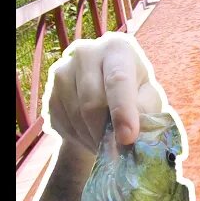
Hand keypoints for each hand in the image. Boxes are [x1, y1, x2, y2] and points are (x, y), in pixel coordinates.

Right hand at [45, 33, 164, 154]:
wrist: (106, 96)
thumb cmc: (136, 94)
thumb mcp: (149, 97)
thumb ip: (146, 110)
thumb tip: (133, 131)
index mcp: (117, 49)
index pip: (118, 80)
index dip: (122, 111)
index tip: (128, 138)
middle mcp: (86, 53)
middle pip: (92, 101)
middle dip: (106, 132)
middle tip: (118, 151)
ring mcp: (63, 71)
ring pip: (76, 115)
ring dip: (93, 137)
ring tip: (108, 144)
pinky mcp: (49, 92)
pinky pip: (63, 122)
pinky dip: (79, 137)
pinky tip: (92, 137)